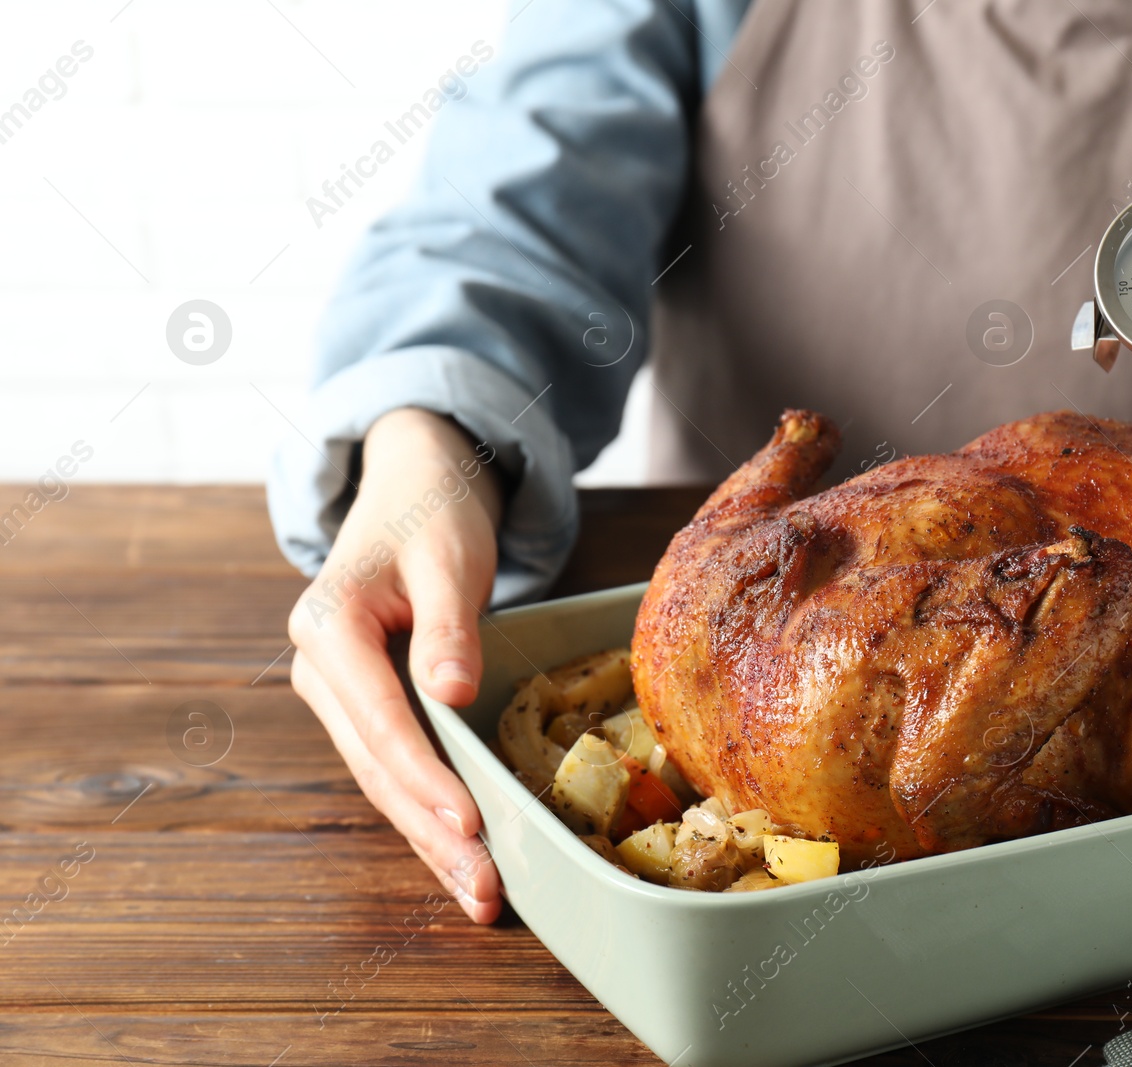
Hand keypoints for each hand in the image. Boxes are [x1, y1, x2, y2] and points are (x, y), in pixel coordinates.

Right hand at [288, 407, 503, 921]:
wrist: (415, 486)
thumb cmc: (435, 512)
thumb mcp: (448, 556)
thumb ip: (447, 624)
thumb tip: (449, 693)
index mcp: (328, 625)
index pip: (380, 719)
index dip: (426, 776)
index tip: (469, 822)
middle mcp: (321, 668)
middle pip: (378, 766)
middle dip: (433, 832)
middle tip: (485, 889)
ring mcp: (339, 693)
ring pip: (384, 781)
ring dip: (431, 840)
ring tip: (482, 896)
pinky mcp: (367, 706)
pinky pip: (397, 769)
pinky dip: (430, 814)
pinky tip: (464, 859)